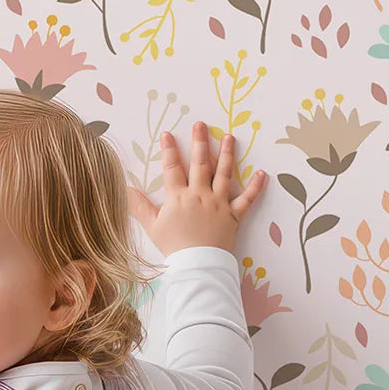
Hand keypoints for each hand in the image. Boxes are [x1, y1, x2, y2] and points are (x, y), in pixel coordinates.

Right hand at [126, 120, 267, 256]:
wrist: (196, 264)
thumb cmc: (173, 247)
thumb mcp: (152, 226)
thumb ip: (139, 206)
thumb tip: (126, 189)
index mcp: (179, 197)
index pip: (172, 168)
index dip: (169, 150)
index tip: (167, 134)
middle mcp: (200, 195)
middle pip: (200, 164)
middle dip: (199, 142)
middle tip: (201, 124)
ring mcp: (218, 203)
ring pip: (224, 174)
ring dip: (226, 154)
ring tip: (228, 137)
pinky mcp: (233, 215)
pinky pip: (247, 200)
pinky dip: (256, 187)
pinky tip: (263, 173)